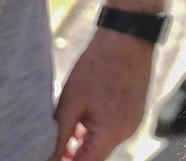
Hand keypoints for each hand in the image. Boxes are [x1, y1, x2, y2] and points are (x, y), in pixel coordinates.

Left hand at [47, 26, 152, 160]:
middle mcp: (126, 131)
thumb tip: (51, 156)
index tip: (50, 157)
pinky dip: (96, 131)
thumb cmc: (98, 65)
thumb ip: (61, 135)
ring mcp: (133, 120)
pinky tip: (82, 117)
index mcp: (111, 132)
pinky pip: (112, 130)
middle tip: (51, 145)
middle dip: (73, 155)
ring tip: (64, 129)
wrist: (128, 35)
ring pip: (103, 143)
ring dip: (83, 143)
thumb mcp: (71, 101)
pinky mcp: (134, 110)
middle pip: (95, 156)